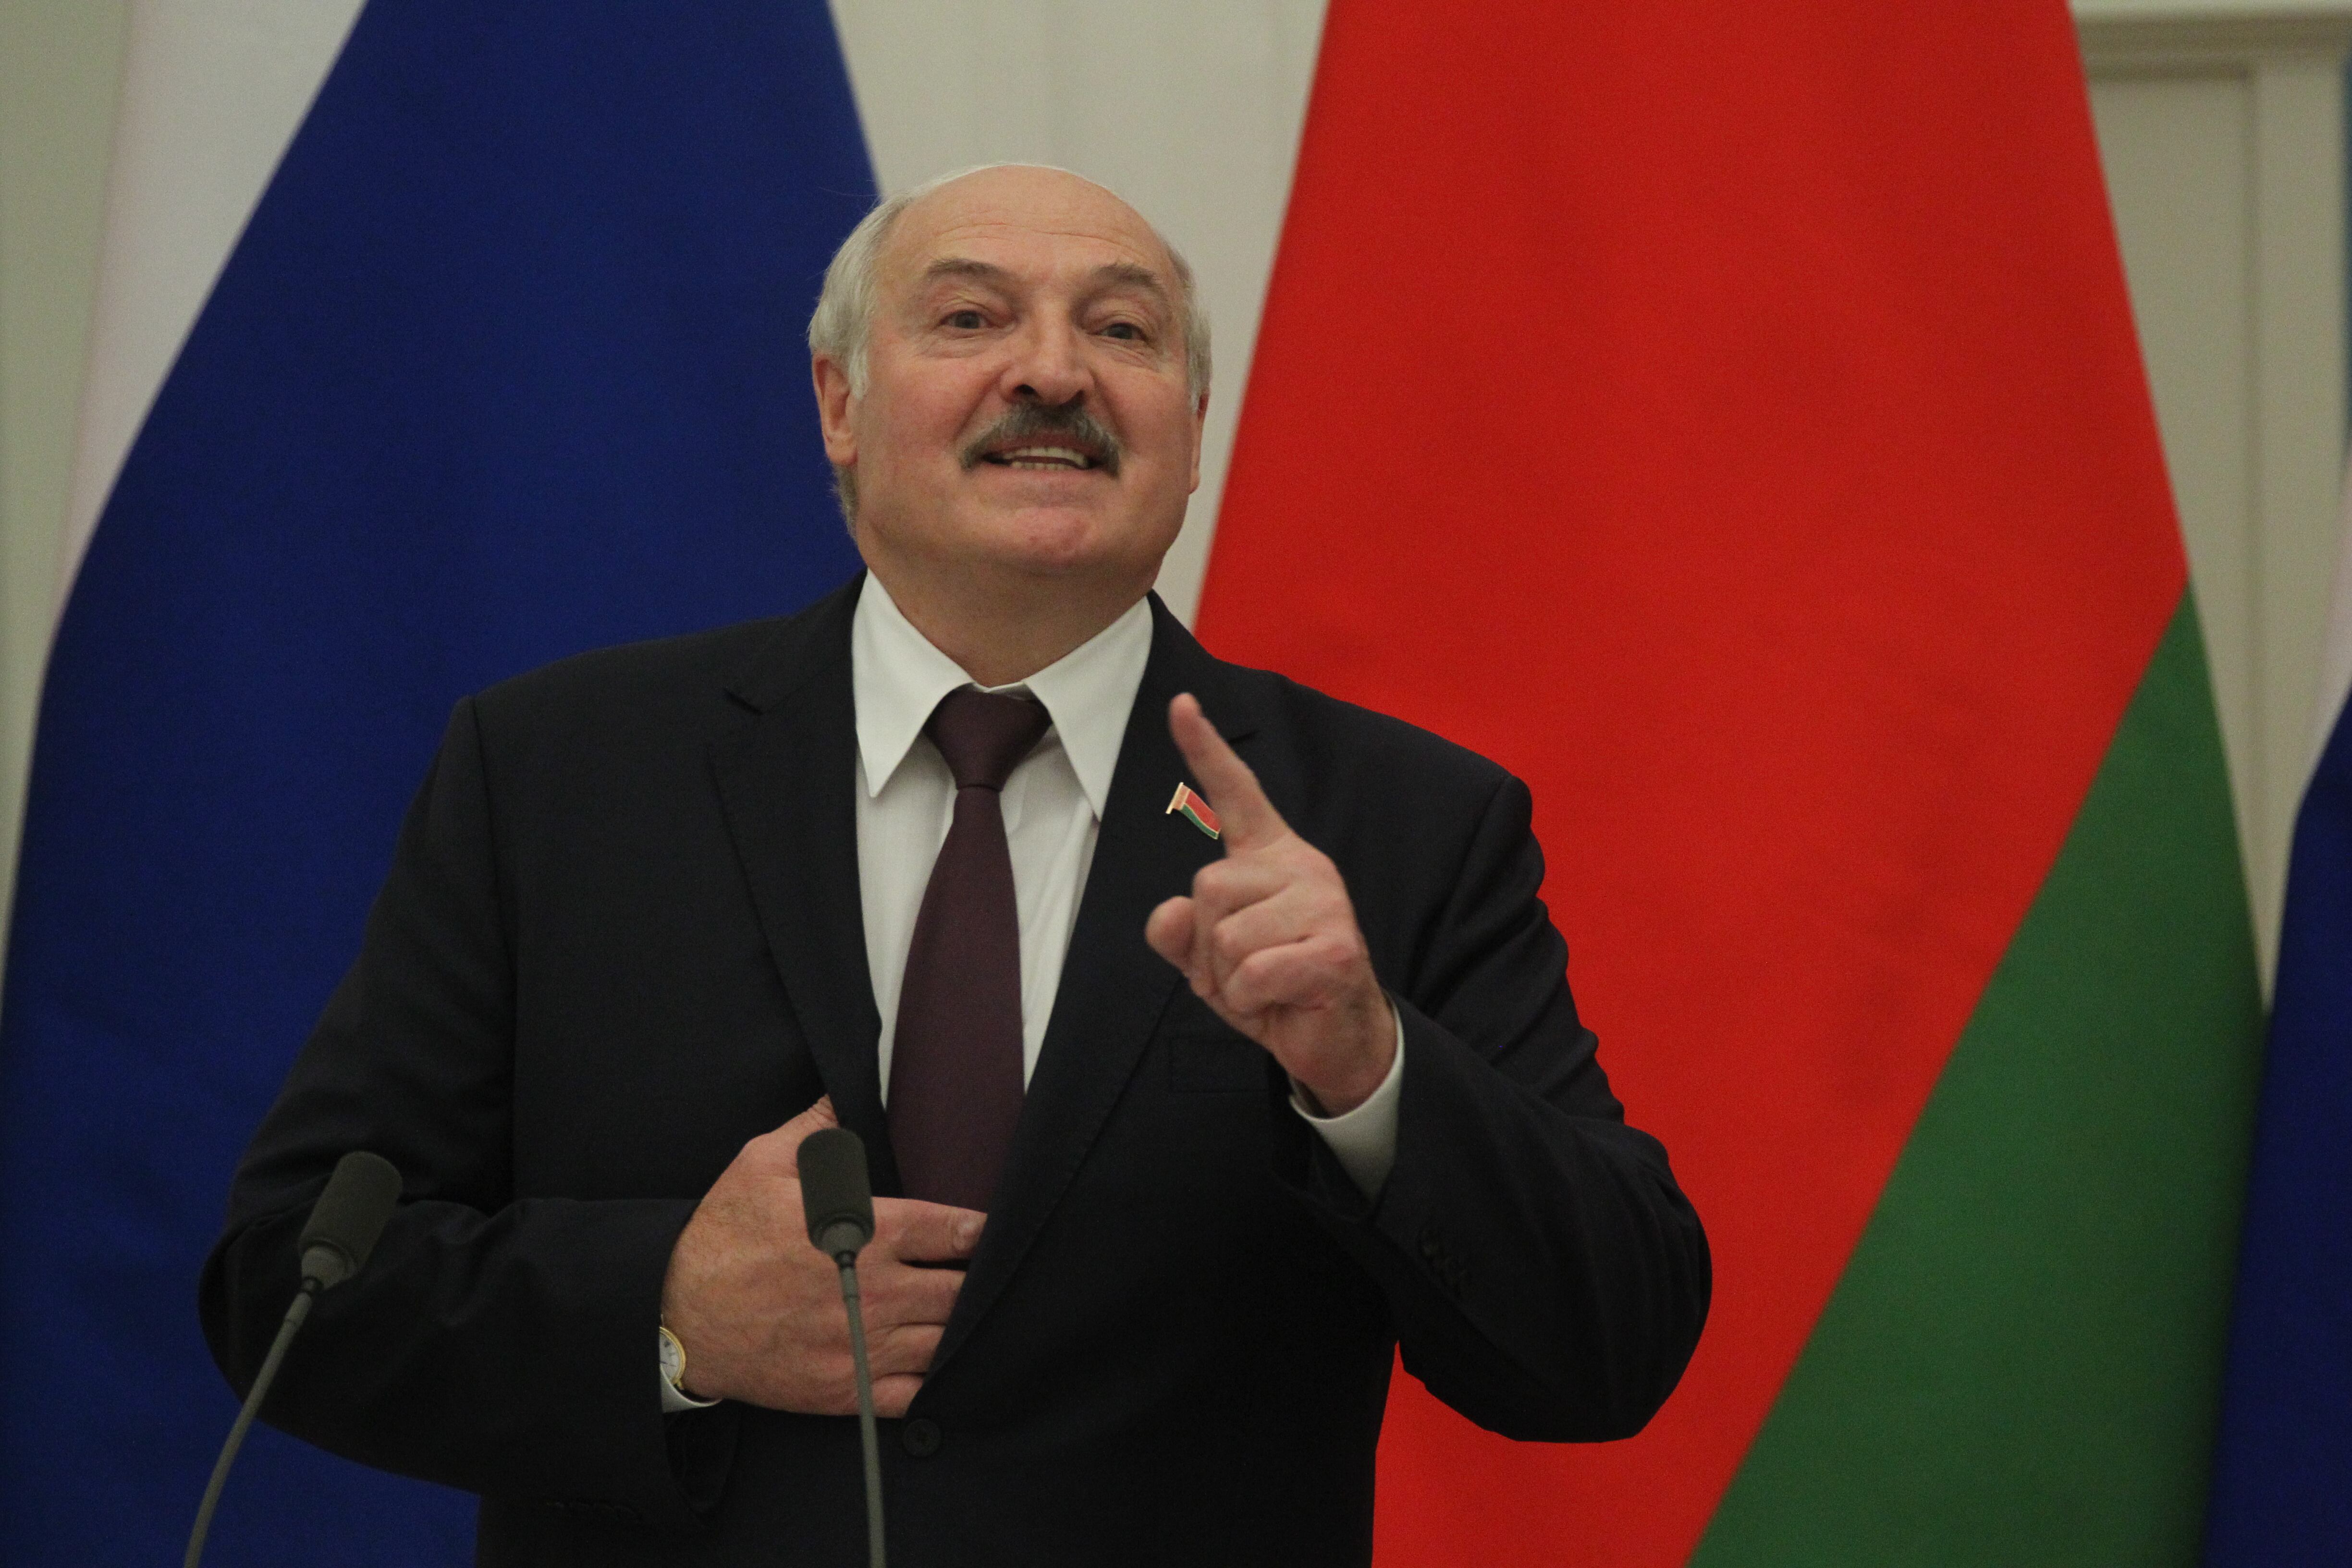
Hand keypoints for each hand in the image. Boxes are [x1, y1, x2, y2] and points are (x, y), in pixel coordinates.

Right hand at [660, 1096, 984, 1414]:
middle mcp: (873, 1292)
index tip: (988, 1231)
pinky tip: (945, 1365)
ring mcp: (862, 1347)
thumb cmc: (721, 1238)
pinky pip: (916, 1394)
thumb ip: (816, 1130)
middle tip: (992, 1275)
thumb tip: (845, 1095)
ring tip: (975, 1316)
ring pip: (946, 1343)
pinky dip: (939, 1381)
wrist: (676, 1317)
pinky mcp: (847, 1389)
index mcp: (863, 1233)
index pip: (951, 1230)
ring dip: (965, 1329)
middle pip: (960, 1292)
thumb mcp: (761, 1164)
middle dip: (981, 1281)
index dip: (980, 1231)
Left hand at [1144, 694, 1396, 1113]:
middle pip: (1207, 886)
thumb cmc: (1270, 989)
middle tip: (1240, 971)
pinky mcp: (1337, 948)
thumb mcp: (1209, 961)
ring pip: (1226, 933)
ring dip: (1227, 979)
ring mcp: (1326, 903)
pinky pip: (1253, 972)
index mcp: (1271, 857)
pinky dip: (1249, 1001)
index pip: (1236, 794)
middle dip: (1206, 945)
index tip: (1180, 704)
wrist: (1334, 1040)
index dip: (1205, 750)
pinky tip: (1279, 1001)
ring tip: (1262, 986)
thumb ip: (1180, 933)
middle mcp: (1303, 866)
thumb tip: (1170, 914)